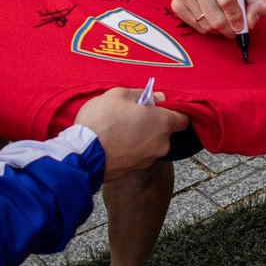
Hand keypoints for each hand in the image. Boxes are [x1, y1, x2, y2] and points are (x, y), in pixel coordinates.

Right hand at [74, 89, 188, 181]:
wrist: (82, 155)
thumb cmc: (102, 121)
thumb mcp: (118, 95)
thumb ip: (141, 94)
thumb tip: (156, 98)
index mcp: (162, 124)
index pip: (182, 119)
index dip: (172, 111)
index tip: (158, 106)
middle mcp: (161, 144)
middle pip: (163, 131)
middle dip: (151, 123)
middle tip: (131, 114)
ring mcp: (148, 160)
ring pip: (149, 144)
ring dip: (140, 136)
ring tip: (118, 129)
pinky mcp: (133, 171)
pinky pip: (137, 155)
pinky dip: (130, 148)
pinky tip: (113, 142)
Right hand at [171, 0, 265, 37]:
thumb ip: (258, 2)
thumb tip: (252, 22)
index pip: (227, 0)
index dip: (236, 17)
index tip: (241, 27)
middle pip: (215, 17)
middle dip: (229, 28)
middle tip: (235, 30)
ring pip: (206, 25)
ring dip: (218, 29)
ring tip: (223, 20)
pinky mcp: (175, 3)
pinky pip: (196, 27)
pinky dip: (207, 28)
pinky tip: (210, 17)